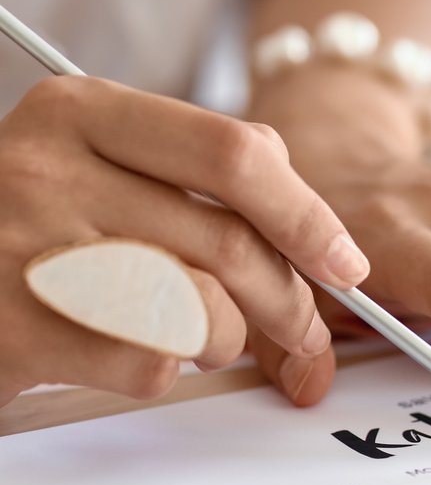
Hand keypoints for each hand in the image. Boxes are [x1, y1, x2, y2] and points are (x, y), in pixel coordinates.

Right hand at [0, 76, 369, 406]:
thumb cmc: (37, 229)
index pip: (237, 155)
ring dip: (227, 341)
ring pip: (201, 310)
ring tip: (205, 340)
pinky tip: (141, 355)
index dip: (308, 218)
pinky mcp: (15, 328)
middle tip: (304, 335)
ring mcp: (26, 249)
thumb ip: (208, 188)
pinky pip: (150, 363)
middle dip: (290, 305)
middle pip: (231, 244)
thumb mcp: (105, 170)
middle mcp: (50, 168)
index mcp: (85, 113)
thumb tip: (331, 253)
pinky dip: (167, 371)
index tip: (343, 264)